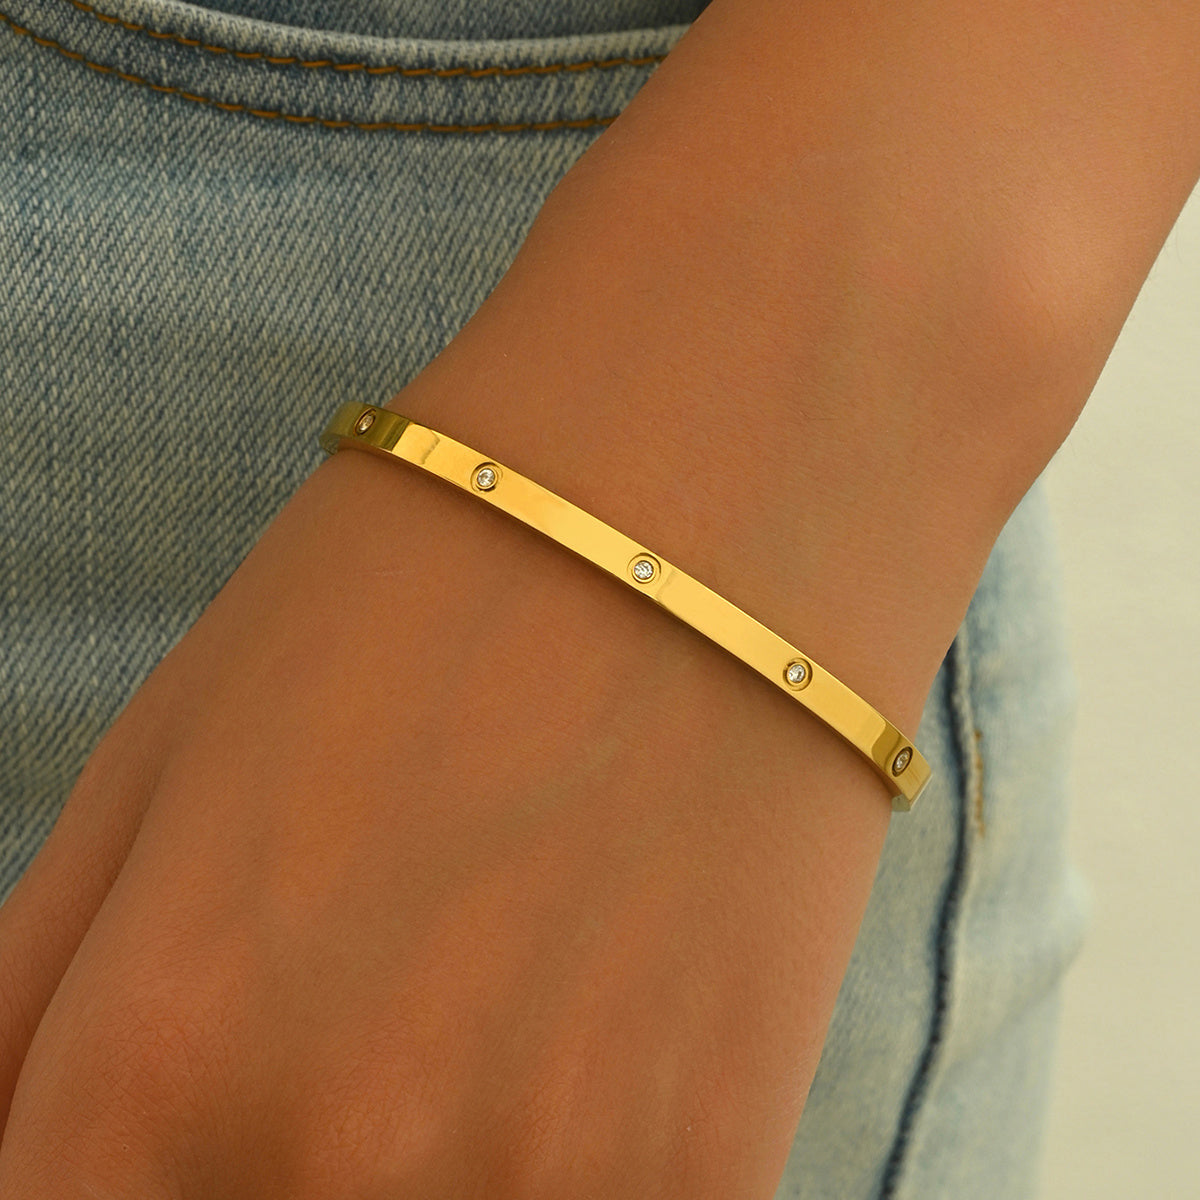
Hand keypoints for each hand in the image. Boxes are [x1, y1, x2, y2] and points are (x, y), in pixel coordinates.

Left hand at [0, 434, 889, 1198]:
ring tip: (499, 988)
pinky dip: (574, 1163)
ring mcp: (549, 1180)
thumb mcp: (162, 761)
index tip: (191, 1116)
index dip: (119, 1181)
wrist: (709, 507)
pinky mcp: (714, 1172)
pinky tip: (602, 1020)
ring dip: (444, 1158)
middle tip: (383, 992)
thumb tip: (24, 1140)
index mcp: (159, 1044)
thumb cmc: (421, 593)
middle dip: (284, 1150)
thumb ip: (33, 1002)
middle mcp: (339, 1147)